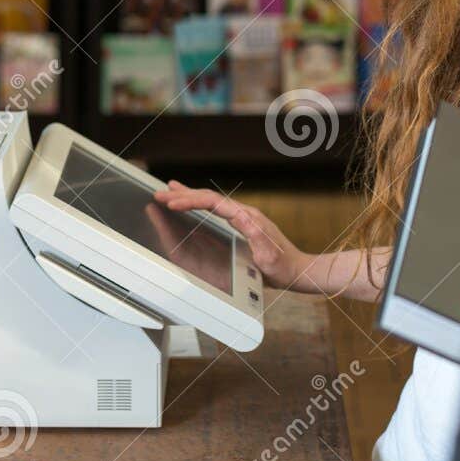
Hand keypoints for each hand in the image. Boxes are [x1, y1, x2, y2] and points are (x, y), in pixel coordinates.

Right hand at [152, 182, 315, 291]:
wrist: (299, 270)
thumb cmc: (284, 267)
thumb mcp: (270, 256)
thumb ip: (258, 236)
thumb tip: (242, 216)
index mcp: (247, 218)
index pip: (213, 202)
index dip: (191, 200)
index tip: (172, 202)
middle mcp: (245, 214)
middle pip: (209, 198)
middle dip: (184, 195)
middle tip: (160, 194)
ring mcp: (244, 218)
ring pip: (211, 202)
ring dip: (190, 196)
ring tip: (170, 190)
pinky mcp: (243, 225)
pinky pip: (216, 211)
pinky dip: (200, 205)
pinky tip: (194, 206)